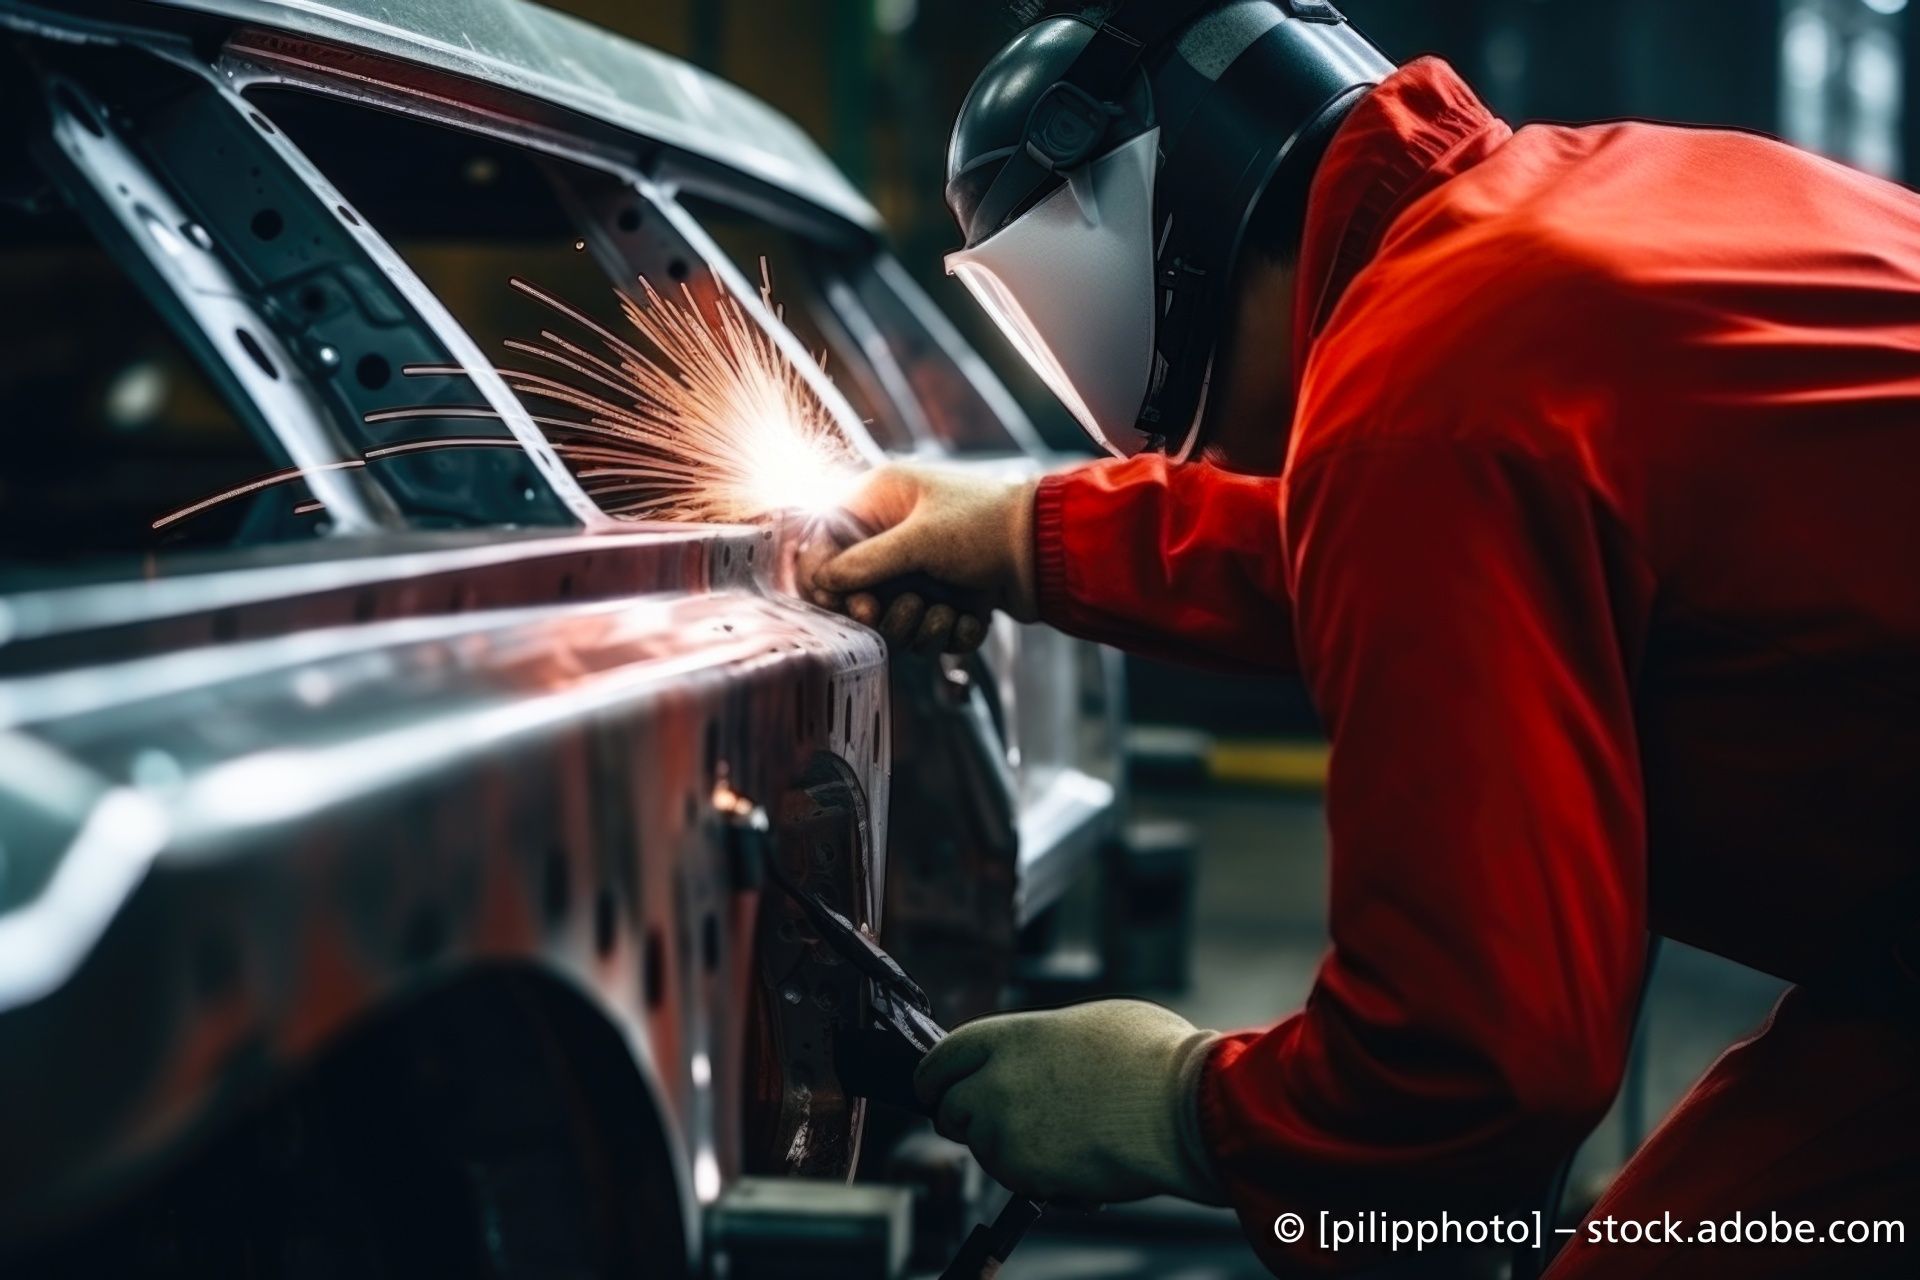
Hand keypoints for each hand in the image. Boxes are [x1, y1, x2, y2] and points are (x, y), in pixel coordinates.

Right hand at [800, 464, 1039, 653]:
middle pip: (857, 590)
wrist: (1051, 552)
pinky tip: (973, 616)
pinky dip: (949, 632)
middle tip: (893, 611)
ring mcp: (922, 569)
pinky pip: (928, 632)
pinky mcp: (947, 599)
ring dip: (918, 627)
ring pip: (893, 619)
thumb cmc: (986, 527)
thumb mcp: (920, 540)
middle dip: (879, 611)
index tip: (843, 602)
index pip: (827, 540)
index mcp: (882, 501)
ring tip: (945, 611)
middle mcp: (896, 535)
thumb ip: (866, 563)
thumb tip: (823, 581)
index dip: (826, 576)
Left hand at [914, 1000, 1224, 1205]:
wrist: (1182, 1108)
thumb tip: (1038, 1054)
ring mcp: (1006, 1129)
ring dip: (1006, 1147)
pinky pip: (1013, 1178)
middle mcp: (995, 1080)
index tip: (936, 1090)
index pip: (941, 1058)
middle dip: (967, 1117)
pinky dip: (1032, 1175)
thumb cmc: (1152, 1058)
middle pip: (951, 1108)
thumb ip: (1046, 1040)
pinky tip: (1070, 1158)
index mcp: (1009, 1036)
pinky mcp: (1025, 1172)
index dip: (935, 1077)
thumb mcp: (1092, 1022)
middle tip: (1001, 1121)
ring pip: (983, 1147)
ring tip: (1056, 1137)